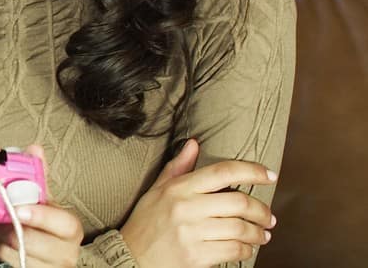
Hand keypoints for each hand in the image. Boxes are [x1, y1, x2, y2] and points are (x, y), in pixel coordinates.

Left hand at [0, 144, 82, 267]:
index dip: (42, 216)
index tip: (19, 209)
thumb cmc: (32, 224)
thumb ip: (35, 177)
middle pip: (35, 242)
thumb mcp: (36, 201)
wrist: (24, 252)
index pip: (66, 224)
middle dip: (9, 229)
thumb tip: (35, 148)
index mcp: (70, 229)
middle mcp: (65, 254)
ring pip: (17, 257)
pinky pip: (8, 267)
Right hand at [120, 139, 276, 266]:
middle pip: (239, 202)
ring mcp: (191, 232)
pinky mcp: (196, 256)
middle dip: (261, 210)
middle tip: (268, 217)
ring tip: (262, 234)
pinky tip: (247, 248)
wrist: (131, 256)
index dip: (251, 171)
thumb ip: (178, 168)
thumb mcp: (157, 190)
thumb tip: (194, 144)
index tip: (270, 175)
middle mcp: (186, 207)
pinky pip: (233, 250)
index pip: (222, 172)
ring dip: (258, 233)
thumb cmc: (146, 221)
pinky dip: (247, 250)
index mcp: (179, 188)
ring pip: (240, 228)